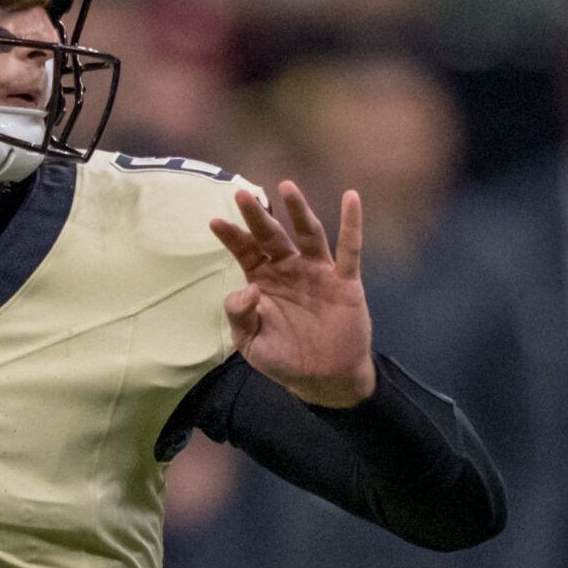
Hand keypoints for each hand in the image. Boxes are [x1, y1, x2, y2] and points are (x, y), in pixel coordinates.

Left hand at [208, 181, 374, 407]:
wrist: (324, 380)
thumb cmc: (284, 359)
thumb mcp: (250, 344)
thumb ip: (240, 316)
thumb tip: (247, 288)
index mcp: (263, 280)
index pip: (245, 251)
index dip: (231, 237)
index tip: (214, 222)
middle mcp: (289, 269)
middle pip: (272, 235)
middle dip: (257, 215)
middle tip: (242, 195)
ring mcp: (317, 272)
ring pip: (308, 233)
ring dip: (298, 210)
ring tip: (286, 187)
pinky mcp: (345, 280)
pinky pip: (350, 249)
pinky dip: (352, 223)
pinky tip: (351, 197)